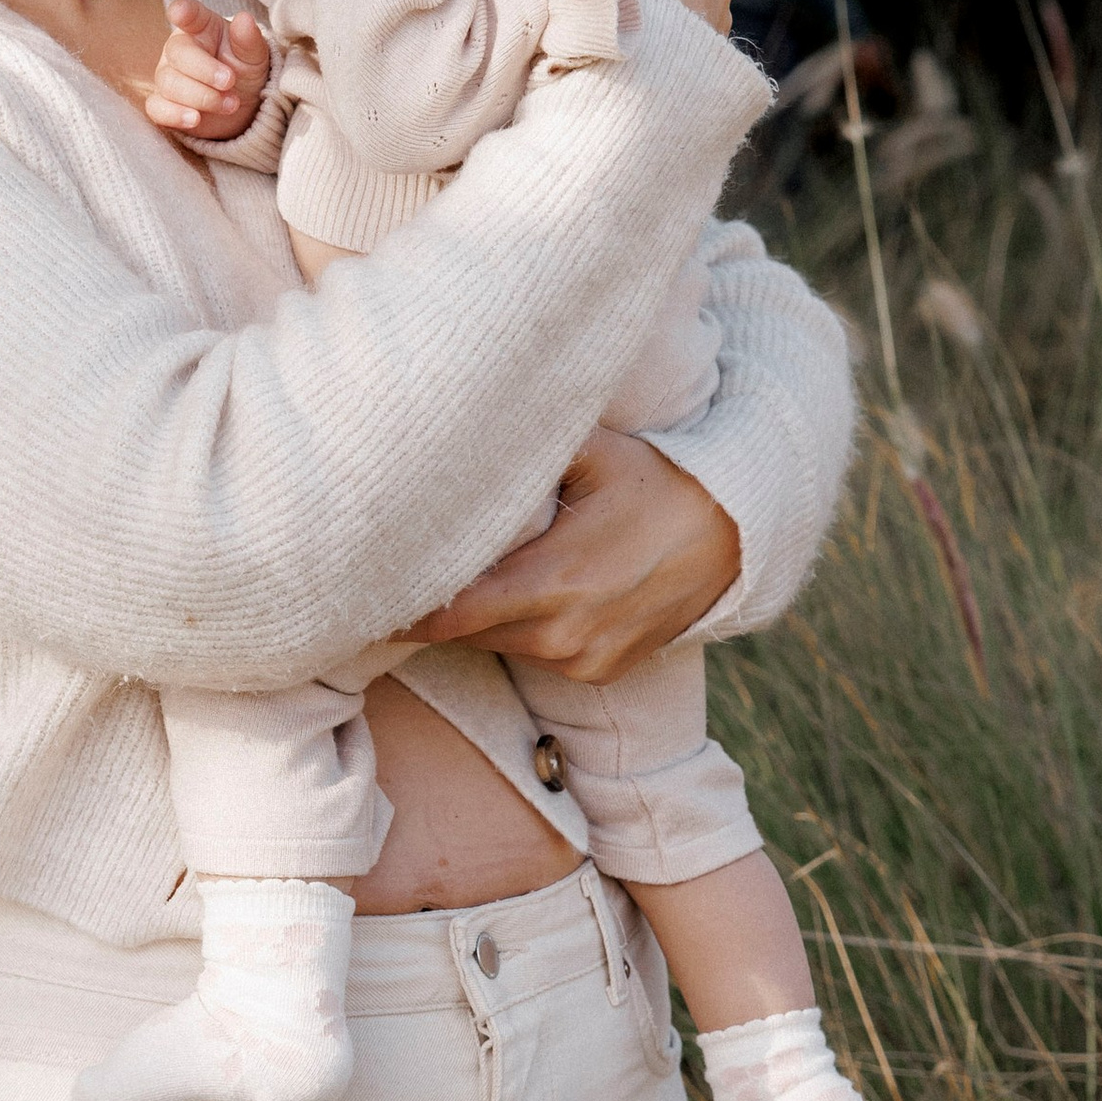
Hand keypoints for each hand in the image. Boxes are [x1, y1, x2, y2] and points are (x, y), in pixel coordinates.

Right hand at [145, 0, 270, 139]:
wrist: (242, 106)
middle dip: (205, 71)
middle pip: (178, 54)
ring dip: (201, 97)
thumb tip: (244, 19)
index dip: (182, 11)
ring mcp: (168, 76)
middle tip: (230, 82)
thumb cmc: (244, 70)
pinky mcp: (164, 103)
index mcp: (201, 27)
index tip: (179, 13)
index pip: (189, 14)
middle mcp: (179, 49)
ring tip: (230, 104)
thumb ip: (248, 39)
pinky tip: (195, 119)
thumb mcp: (254, 55)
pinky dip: (175, 114)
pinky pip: (157, 108)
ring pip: (170, 84)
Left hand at [411, 428, 739, 681]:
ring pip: (500, 645)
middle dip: (431, 613)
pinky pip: (539, 656)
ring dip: (476, 622)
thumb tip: (453, 429)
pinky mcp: (601, 671)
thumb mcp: (592, 452)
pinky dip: (519, 633)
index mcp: (552, 580)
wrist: (735, 534)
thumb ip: (524, 449)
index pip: (450, 614)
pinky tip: (519, 599)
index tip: (366, 594)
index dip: (404, 610)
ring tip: (452, 584)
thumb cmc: (655, 481)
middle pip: (465, 635)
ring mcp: (585, 657)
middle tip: (391, 585)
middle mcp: (564, 632)